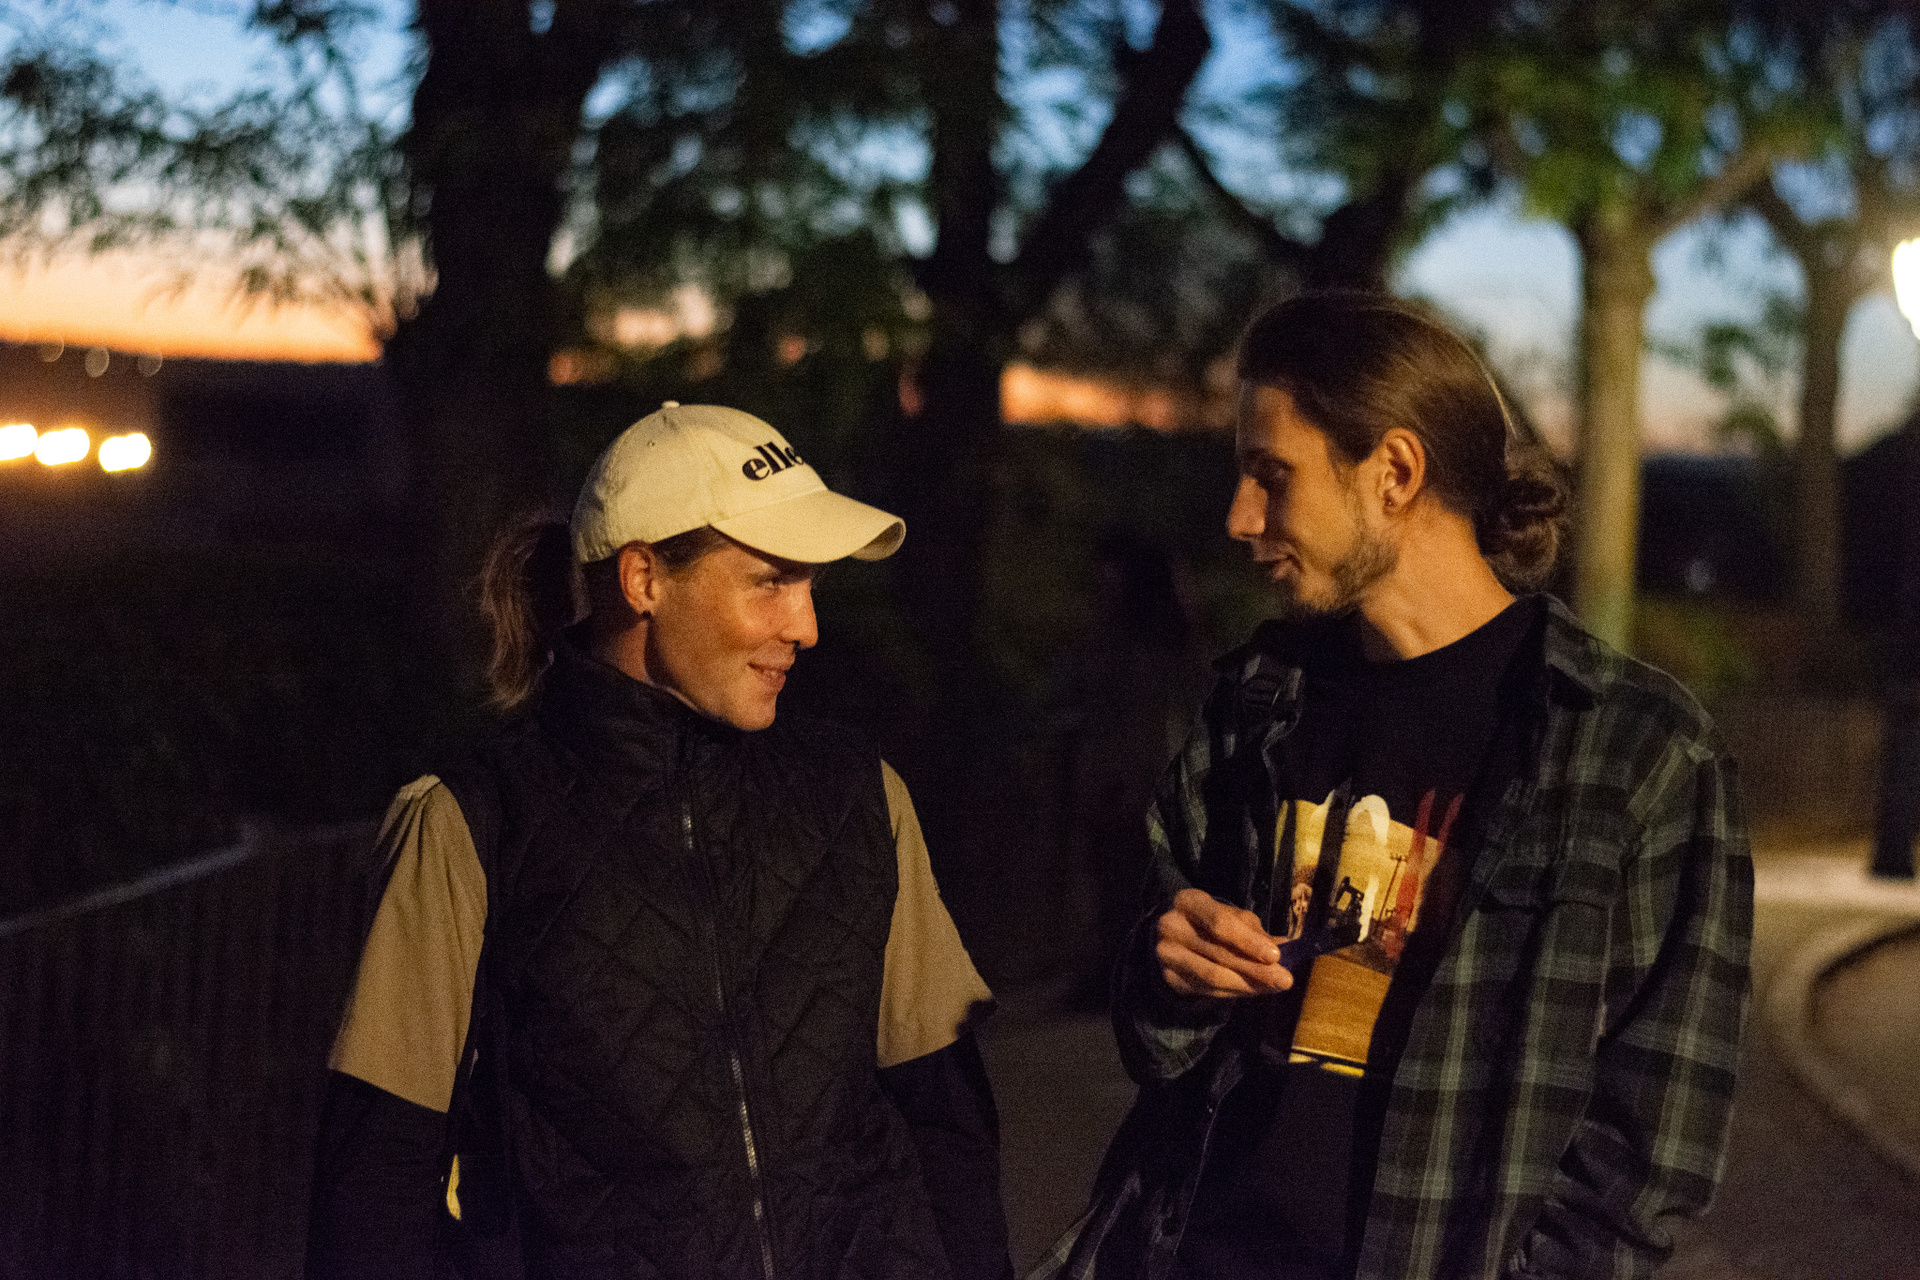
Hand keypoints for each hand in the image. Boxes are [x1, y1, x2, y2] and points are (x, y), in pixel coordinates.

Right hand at [1155, 888, 1292, 998]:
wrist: (1175, 934)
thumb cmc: (1210, 920)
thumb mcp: (1230, 915)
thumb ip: (1252, 930)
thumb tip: (1281, 947)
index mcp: (1189, 902)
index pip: (1219, 923)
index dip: (1248, 941)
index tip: (1275, 956)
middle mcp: (1172, 926)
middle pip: (1218, 953)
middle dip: (1256, 969)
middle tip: (1284, 980)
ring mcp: (1167, 954)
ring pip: (1212, 977)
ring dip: (1247, 985)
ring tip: (1272, 987)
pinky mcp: (1169, 977)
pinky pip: (1206, 991)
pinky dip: (1234, 992)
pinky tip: (1253, 990)